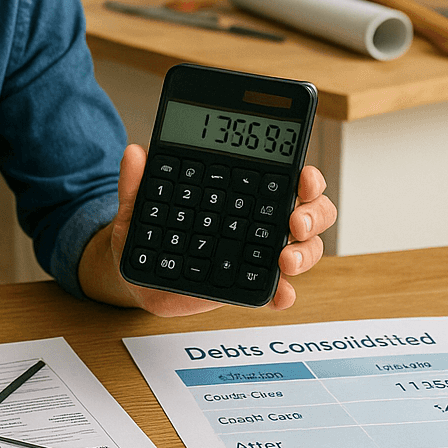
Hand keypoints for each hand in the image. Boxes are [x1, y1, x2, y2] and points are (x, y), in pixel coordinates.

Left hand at [78, 144, 335, 314]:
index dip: (306, 177)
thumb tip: (133, 153)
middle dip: (313, 214)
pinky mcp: (248, 285)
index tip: (304, 177)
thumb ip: (137, 181)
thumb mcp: (139, 204)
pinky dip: (283, 293)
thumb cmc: (150, 231)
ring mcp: (258, 254)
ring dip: (305, 253)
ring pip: (305, 249)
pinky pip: (276, 289)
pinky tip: (279, 295)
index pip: (286, 177)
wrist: (137, 274)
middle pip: (311, 212)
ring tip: (285, 260)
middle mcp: (259, 220)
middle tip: (293, 221)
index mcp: (243, 191)